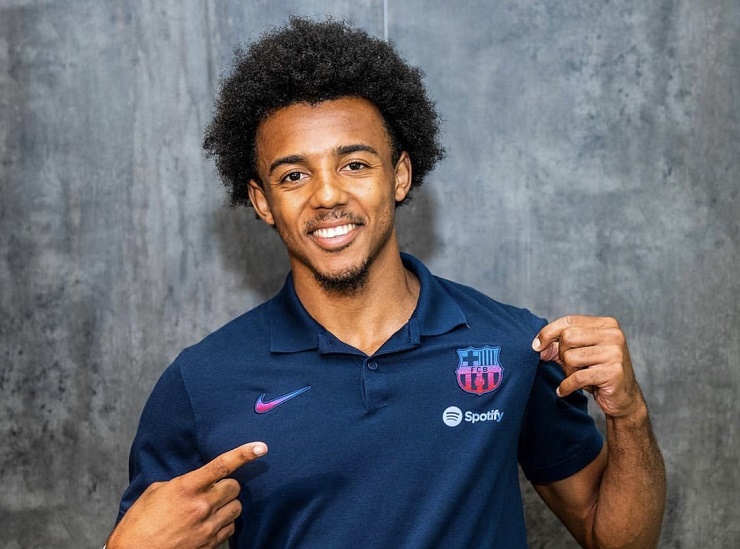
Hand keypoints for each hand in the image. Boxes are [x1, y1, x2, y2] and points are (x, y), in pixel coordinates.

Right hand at [107, 442, 267, 548]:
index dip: (244, 454)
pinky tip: (210, 523)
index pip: (222, 465)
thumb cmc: (139, 523)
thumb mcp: (155, 493)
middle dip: (227, 485)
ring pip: (236, 507)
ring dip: (227, 504)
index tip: (261, 447)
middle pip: (235, 487)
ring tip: (211, 508)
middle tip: (214, 490)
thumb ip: (181, 483)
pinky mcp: (210, 544)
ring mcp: (208, 527)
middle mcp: (201, 506)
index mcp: (187, 487)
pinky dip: (225, 523)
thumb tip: (196, 482)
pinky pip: (231, 527)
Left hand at [532, 315, 643, 418]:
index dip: (548, 332)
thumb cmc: (598, 372)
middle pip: (568, 337)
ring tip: (578, 377)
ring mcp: (615, 353)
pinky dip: (566, 386)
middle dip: (562, 354)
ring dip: (568, 371)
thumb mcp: (578, 355)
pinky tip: (563, 391)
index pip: (569, 320)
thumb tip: (537, 347)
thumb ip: (558, 347)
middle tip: (570, 367)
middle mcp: (613, 335)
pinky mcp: (614, 372)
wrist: (623, 398)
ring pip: (570, 357)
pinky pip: (577, 377)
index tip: (536, 346)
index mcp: (606, 324)